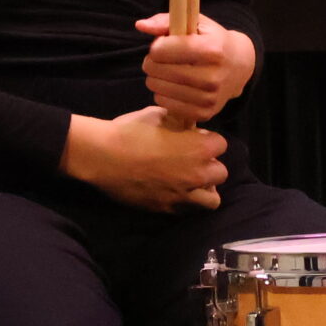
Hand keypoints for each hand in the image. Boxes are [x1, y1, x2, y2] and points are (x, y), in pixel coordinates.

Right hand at [61, 107, 227, 211]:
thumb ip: (182, 121)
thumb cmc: (131, 131)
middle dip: (210, 165)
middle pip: (221, 173)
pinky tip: (175, 192)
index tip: (194, 138)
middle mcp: (198, 174)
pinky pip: (187, 211)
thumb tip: (190, 125)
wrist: (103, 156)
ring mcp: (183, 195)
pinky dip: (186, 202)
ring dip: (205, 190)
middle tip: (193, 160)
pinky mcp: (166, 208)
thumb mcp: (160, 114)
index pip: (222, 145)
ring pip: (211, 200)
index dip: (208, 140)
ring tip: (191, 182)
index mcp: (200, 148)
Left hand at [133, 12, 256, 126]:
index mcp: (211, 50)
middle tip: (160, 59)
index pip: (161, 50)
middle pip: (157, 70)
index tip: (164, 44)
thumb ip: (166, 21)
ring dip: (155, 78)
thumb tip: (140, 25)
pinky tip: (173, 85)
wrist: (240, 65)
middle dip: (151, 62)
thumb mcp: (195, 23)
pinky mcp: (205, 113)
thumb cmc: (213, 40)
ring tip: (167, 71)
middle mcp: (212, 76)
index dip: (157, 45)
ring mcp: (209, 98)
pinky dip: (163, 94)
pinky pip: (166, 105)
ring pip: (158, 89)